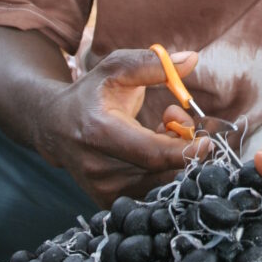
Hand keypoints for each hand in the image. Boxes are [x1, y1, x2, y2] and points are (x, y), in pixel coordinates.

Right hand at [36, 47, 199, 205]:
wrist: (54, 126)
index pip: (153, 153)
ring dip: (171, 158)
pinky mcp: (107, 202)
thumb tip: (192, 59)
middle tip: (174, 119)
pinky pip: (150, 192)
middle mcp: (99, 167)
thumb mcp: (116, 68)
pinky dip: (159, 172)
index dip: (186, 149)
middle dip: (182, 147)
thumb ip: (152, 63)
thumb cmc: (91, 93)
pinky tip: (149, 150)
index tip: (207, 139)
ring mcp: (102, 190)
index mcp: (100, 132)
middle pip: (162, 171)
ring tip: (157, 129)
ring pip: (159, 183)